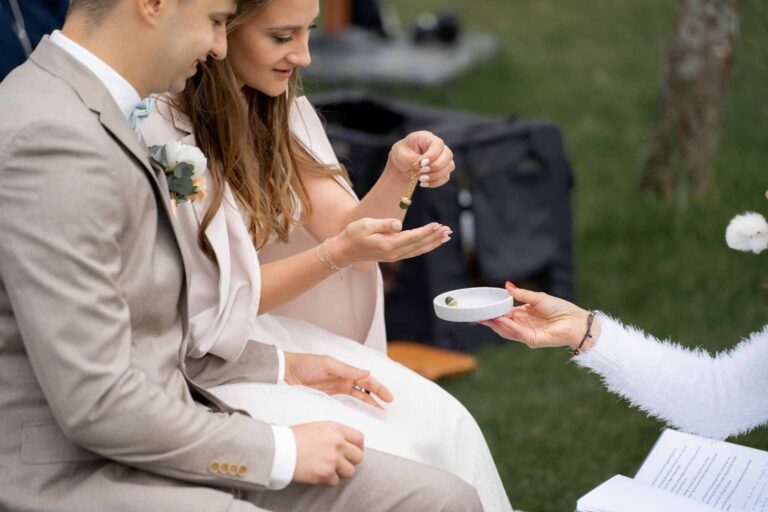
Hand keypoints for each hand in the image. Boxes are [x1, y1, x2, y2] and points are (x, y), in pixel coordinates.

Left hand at [284, 352, 393, 408]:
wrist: (286, 373)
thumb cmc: (306, 364)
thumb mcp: (328, 364)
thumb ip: (347, 370)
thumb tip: (366, 373)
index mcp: (345, 371)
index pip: (366, 380)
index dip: (379, 389)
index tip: (389, 398)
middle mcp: (342, 381)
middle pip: (364, 392)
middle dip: (376, 401)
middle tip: (385, 412)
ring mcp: (335, 392)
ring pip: (356, 401)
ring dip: (366, 408)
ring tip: (376, 417)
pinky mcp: (327, 400)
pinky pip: (343, 406)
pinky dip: (351, 411)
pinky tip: (357, 419)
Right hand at [291, 421, 363, 484]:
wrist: (279, 449)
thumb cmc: (293, 438)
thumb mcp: (317, 427)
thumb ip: (334, 434)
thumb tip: (345, 443)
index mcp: (336, 428)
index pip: (359, 439)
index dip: (357, 447)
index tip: (352, 451)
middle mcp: (337, 443)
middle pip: (358, 457)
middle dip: (350, 461)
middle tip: (340, 462)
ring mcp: (333, 459)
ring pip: (350, 471)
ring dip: (340, 472)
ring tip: (328, 468)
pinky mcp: (326, 474)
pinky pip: (335, 481)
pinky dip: (328, 479)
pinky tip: (318, 472)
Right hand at [329, 217, 450, 266]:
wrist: (344, 251)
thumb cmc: (353, 235)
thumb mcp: (366, 225)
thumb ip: (383, 224)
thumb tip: (398, 224)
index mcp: (388, 245)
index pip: (412, 237)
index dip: (426, 231)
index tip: (437, 225)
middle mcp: (394, 253)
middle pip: (419, 245)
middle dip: (435, 237)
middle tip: (449, 230)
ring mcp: (394, 256)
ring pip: (418, 250)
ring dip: (433, 243)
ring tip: (446, 236)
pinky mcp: (394, 255)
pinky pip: (413, 251)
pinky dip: (425, 246)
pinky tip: (432, 242)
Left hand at [386, 131, 454, 188]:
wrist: (401, 165)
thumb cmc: (401, 155)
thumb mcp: (401, 154)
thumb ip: (413, 159)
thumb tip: (423, 166)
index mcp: (427, 138)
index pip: (438, 144)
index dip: (432, 155)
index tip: (422, 164)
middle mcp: (438, 147)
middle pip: (448, 155)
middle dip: (436, 166)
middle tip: (421, 171)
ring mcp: (442, 158)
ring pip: (449, 166)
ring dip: (436, 175)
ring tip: (421, 179)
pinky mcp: (443, 169)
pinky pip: (446, 177)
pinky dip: (436, 182)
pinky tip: (424, 183)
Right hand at [478, 283, 598, 349]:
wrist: (575, 320)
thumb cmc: (560, 309)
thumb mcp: (537, 298)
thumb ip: (521, 294)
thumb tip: (506, 285)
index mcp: (522, 315)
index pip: (503, 314)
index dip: (492, 312)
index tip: (480, 309)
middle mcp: (522, 325)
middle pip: (501, 324)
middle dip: (489, 320)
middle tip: (477, 314)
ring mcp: (526, 334)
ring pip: (506, 331)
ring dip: (496, 324)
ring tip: (485, 317)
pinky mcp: (533, 340)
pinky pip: (518, 334)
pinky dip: (509, 327)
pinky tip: (501, 320)